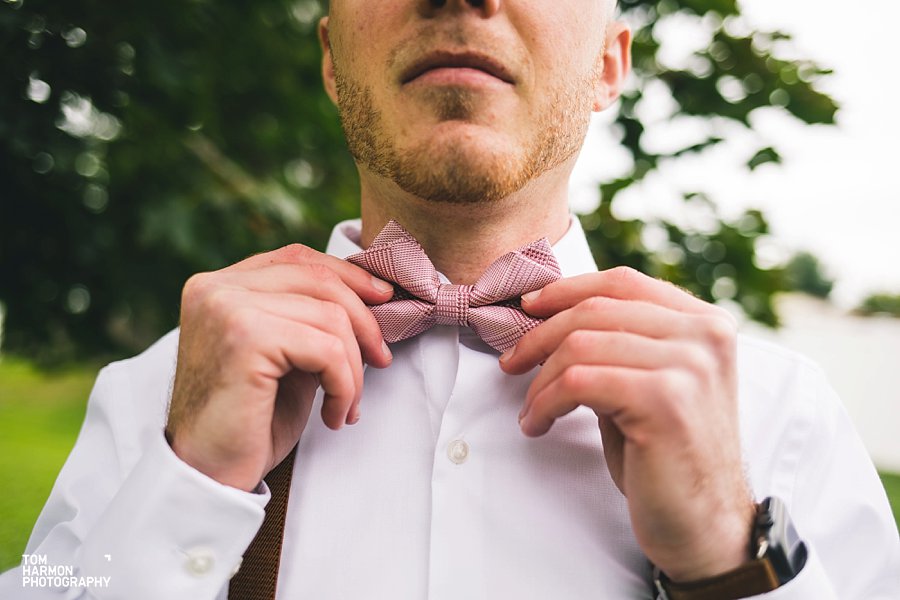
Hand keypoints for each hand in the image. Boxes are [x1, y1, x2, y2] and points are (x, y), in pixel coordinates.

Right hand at [165, 244, 394, 491]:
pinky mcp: (245, 339)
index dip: (349, 276)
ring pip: (330, 316)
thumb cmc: (250, 420)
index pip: (298, 258)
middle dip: (364, 321)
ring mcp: (227, 309)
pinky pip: (327, 350)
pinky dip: (344, 385)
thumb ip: (308, 318)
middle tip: (381, 360)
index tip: (383, 300)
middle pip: (319, 279)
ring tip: (347, 404)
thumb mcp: (285, 355)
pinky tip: (334, 416)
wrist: (208, 476)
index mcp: (220, 285)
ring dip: (354, 368)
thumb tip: (373, 293)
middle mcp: (216, 288)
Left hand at [500, 266, 754, 580]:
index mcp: (704, 322)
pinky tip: (538, 423)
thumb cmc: (665, 455)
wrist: (704, 525)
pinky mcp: (665, 399)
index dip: (566, 290)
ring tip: (530, 409)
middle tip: (511, 363)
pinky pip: (578, 381)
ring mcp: (689, 365)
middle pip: (595, 310)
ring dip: (540, 379)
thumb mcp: (646, 382)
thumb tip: (548, 315)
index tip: (528, 308)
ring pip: (580, 344)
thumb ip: (617, 343)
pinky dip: (545, 402)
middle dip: (539, 336)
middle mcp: (704, 334)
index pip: (623, 282)